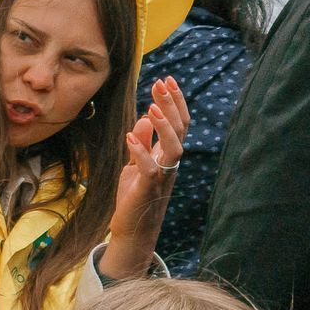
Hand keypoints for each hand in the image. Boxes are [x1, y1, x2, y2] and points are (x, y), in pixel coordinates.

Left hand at [103, 76, 190, 277]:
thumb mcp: (135, 164)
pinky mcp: (148, 189)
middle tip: (160, 83)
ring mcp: (162, 177)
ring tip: (151, 106)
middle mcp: (170, 164)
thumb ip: (143, 143)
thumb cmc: (134, 197)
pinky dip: (140, 151)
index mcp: (168, 156)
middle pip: (180, 130)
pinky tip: (129, 135)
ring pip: (174, 148)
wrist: (131, 229)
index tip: (166, 80)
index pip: (178, 124)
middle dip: (171, 105)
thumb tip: (146, 118)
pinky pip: (150, 168)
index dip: (174, 102)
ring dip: (164, 127)